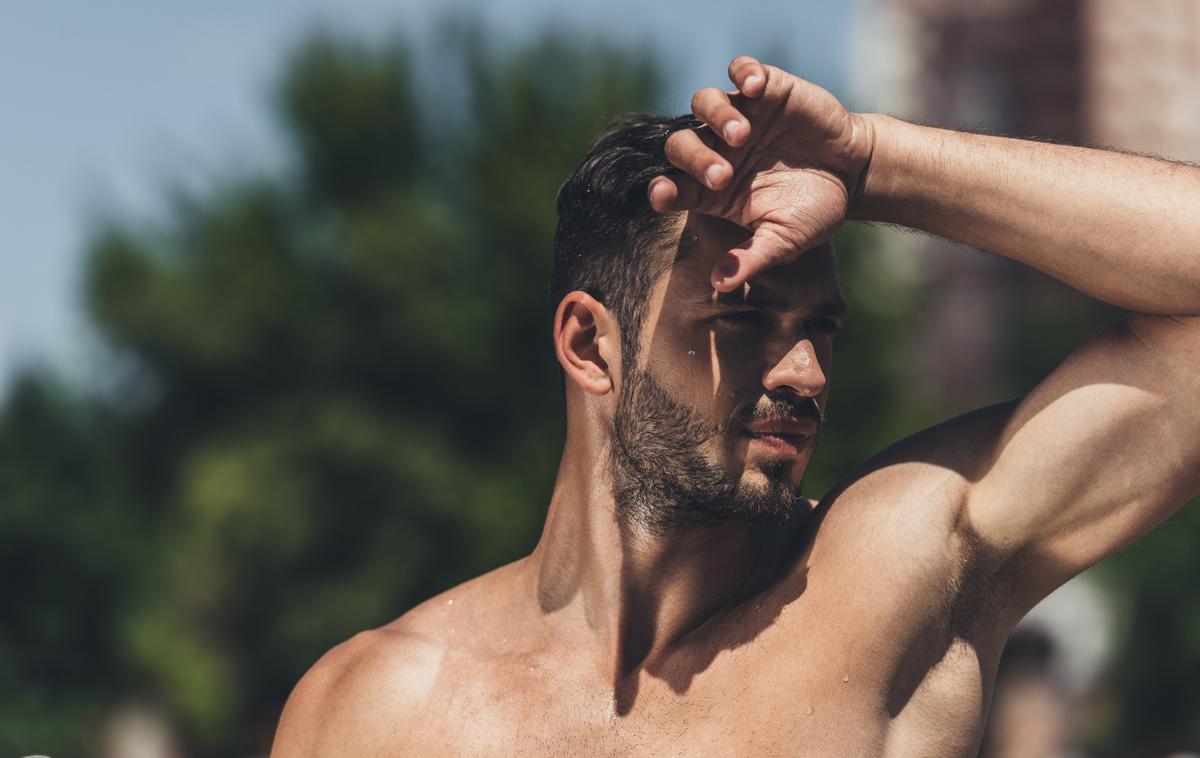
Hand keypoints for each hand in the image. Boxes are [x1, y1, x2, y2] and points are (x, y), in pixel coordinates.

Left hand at [650, 56, 875, 290]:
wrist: (853, 176)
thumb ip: (751, 259)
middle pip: (680, 144)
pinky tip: (755, 87)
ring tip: (742, 135)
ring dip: (715, 116)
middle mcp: (716, 149)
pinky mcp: (765, 89)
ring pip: (703, 102)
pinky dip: (743, 72)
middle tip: (723, 175)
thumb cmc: (813, 212)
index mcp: (710, 189)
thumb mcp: (784, 240)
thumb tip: (718, 284)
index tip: (664, 195)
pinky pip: (742, 69)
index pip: (671, 185)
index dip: (661, 189)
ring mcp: (739, 115)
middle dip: (694, 159)